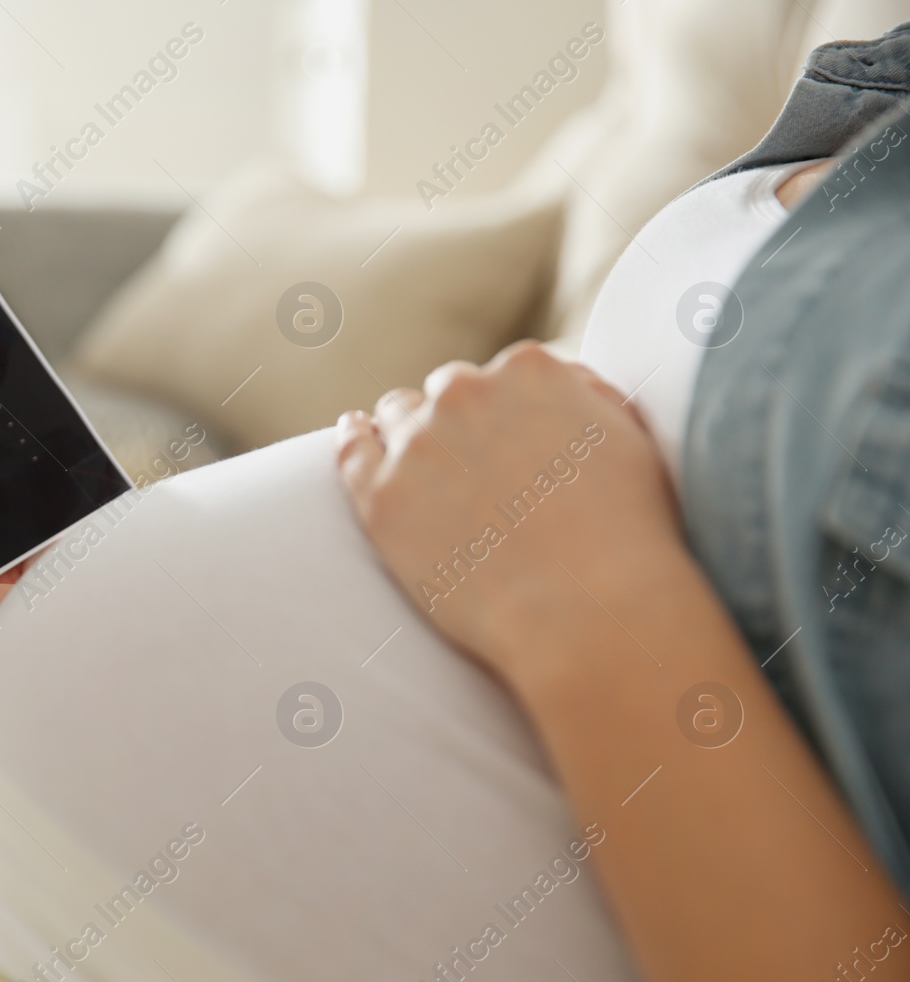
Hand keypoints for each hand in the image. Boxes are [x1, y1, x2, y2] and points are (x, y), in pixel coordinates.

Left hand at [335, 342, 680, 687]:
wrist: (585, 611)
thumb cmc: (626, 535)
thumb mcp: (629, 441)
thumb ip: (588, 396)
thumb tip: (562, 380)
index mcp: (529, 370)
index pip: (502, 375)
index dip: (504, 410)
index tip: (508, 438)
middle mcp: (465, 393)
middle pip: (447, 391)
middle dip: (457, 419)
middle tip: (470, 463)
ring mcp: (416, 444)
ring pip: (397, 415)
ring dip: (407, 431)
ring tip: (418, 461)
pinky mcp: (381, 495)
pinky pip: (352, 449)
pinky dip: (354, 437)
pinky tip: (356, 434)